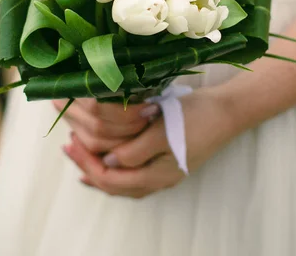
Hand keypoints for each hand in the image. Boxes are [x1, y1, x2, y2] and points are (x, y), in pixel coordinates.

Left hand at [64, 87, 233, 198]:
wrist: (227, 111)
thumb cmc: (197, 117)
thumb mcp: (164, 130)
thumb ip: (135, 150)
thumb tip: (108, 162)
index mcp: (158, 175)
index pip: (111, 179)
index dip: (87, 163)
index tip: (71, 142)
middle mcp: (158, 180)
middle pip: (114, 184)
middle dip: (88, 166)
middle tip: (68, 146)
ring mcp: (163, 173)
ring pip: (122, 180)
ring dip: (98, 167)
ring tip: (79, 153)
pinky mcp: (166, 162)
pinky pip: (132, 172)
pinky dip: (114, 166)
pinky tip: (106, 157)